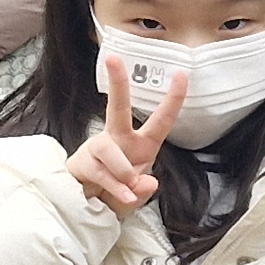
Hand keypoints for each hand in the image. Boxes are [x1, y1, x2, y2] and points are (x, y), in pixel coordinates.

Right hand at [66, 54, 185, 211]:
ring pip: (110, 150)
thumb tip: (146, 182)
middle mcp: (120, 139)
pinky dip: (114, 187)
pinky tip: (120, 196)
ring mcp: (99, 148)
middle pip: (118, 108)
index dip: (173, 99)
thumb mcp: (137, 196)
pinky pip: (101, 172)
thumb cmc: (117, 193)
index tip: (181, 74)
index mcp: (142, 144)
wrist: (88, 205)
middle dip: (118, 84)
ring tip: (128, 188)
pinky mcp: (82, 160)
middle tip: (114, 59)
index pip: (161, 120)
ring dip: (123, 172)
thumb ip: (143, 191)